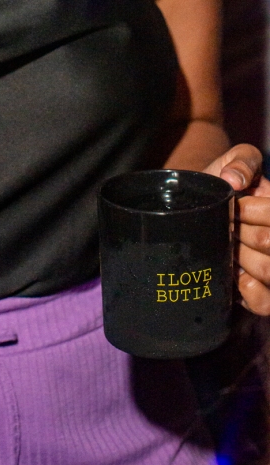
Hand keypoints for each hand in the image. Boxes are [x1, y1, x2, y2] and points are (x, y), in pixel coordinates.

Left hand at [205, 144, 269, 314]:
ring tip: (229, 247)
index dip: (250, 211)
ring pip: (268, 270)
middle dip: (241, 232)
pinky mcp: (264, 296)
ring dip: (242, 257)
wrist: (202, 209)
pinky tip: (237, 277)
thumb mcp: (234, 163)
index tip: (233, 206)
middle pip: (269, 242)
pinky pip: (265, 303)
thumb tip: (235, 180)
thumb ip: (242, 161)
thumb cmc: (222, 184)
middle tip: (227, 226)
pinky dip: (250, 291)